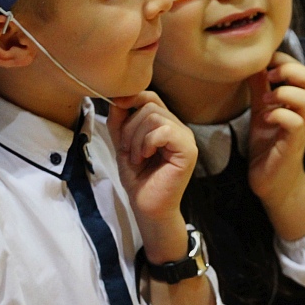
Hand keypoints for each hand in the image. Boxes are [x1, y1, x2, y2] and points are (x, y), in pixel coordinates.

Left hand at [108, 92, 196, 262]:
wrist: (147, 207)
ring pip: (155, 117)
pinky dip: (148, 143)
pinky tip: (146, 157)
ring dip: (137, 138)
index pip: (151, 97)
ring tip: (137, 158)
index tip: (117, 107)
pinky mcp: (188, 150)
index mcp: (166, 124)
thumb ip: (121, 121)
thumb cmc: (139, 178)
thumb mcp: (123, 144)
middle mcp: (179, 127)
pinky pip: (165, 131)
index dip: (133, 98)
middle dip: (130, 127)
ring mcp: (186, 138)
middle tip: (129, 150)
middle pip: (150, 105)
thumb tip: (118, 98)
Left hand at [246, 52, 304, 239]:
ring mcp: (301, 128)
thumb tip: (252, 63)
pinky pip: (295, 122)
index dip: (285, 60)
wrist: (273, 183)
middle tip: (270, 77)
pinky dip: (278, 115)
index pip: (304, 69)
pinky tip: (265, 119)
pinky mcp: (293, 145)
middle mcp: (304, 113)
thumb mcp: (261, 110)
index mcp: (297, 101)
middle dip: (290, 70)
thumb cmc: (268, 145)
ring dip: (283, 93)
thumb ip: (259, 87)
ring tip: (266, 100)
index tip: (264, 64)